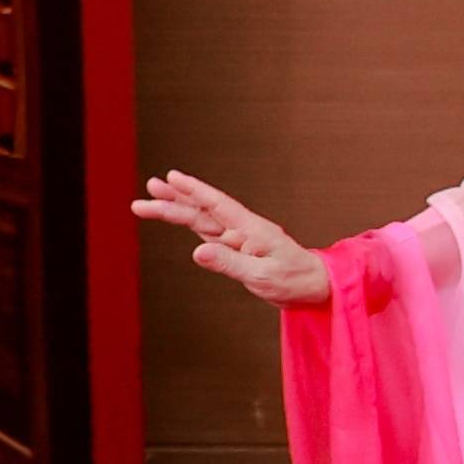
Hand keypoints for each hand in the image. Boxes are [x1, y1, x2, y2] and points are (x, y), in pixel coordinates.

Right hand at [135, 171, 332, 308]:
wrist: (314, 287)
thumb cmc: (295, 280)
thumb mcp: (262, 275)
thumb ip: (230, 263)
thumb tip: (198, 252)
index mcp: (252, 230)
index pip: (217, 205)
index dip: (194, 190)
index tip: (172, 176)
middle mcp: (243, 230)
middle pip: (203, 211)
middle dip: (174, 199)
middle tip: (148, 187)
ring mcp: (239, 238)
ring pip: (202, 220)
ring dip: (177, 209)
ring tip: (150, 200)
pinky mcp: (237, 249)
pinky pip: (209, 233)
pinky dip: (191, 223)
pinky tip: (178, 215)